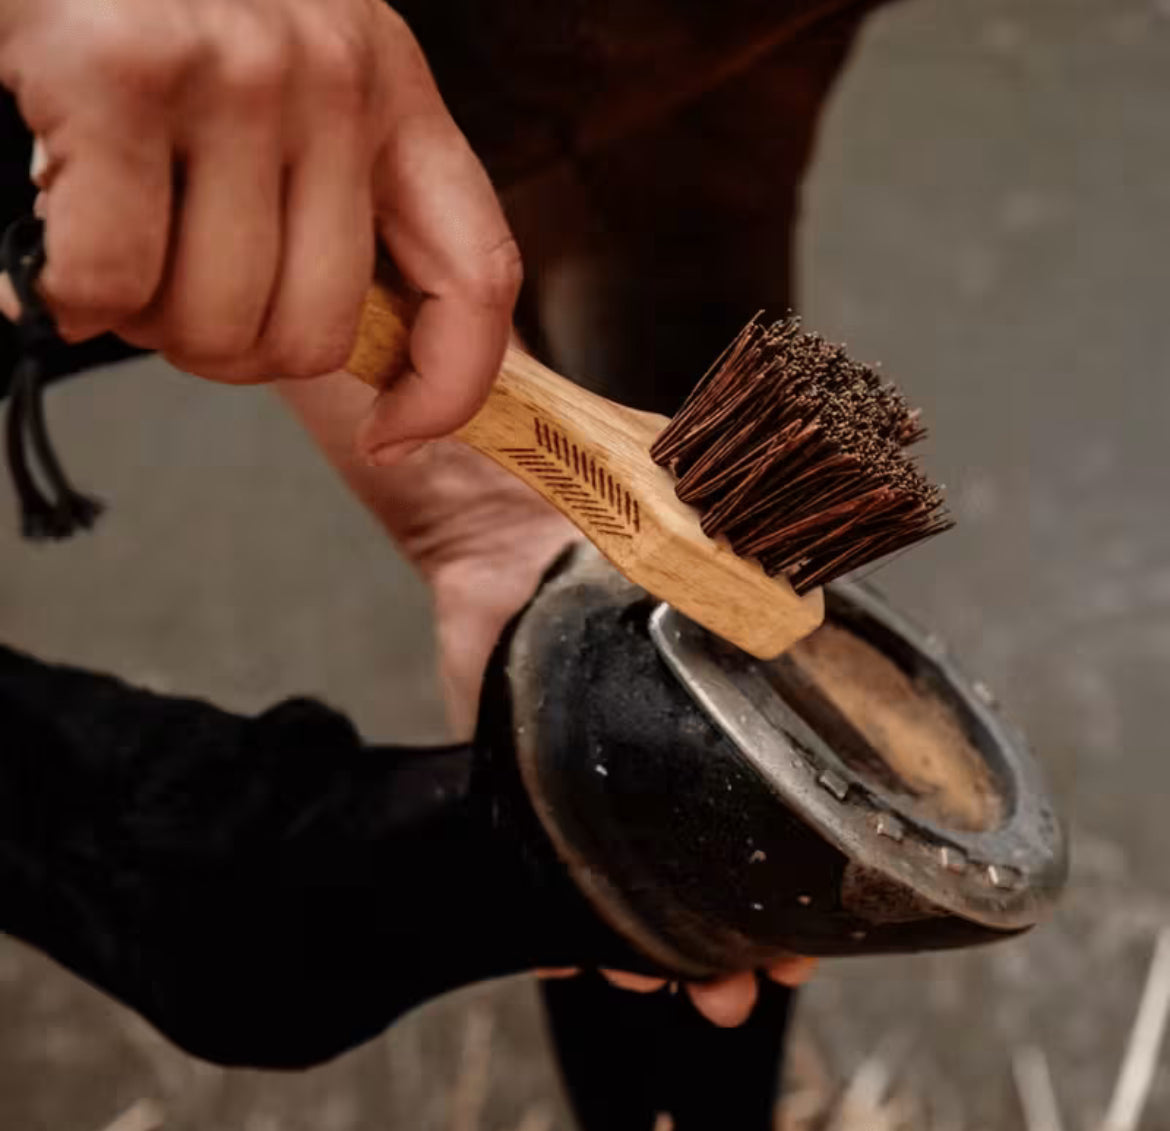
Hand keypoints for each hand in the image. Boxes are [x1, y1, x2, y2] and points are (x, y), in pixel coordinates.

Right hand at [0, 0, 519, 452]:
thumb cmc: (176, 5)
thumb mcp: (301, 85)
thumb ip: (337, 200)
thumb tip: (360, 367)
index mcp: (398, 96)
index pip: (477, 279)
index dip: (447, 387)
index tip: (397, 431)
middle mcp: (337, 81)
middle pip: (315, 335)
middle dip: (231, 353)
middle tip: (176, 302)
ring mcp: (236, 73)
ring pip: (216, 322)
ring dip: (150, 325)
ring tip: (117, 253)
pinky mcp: (121, 73)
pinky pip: (111, 278)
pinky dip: (73, 298)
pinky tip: (57, 260)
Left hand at [280, 372, 817, 1026]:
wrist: (503, 510)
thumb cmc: (614, 500)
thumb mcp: (707, 520)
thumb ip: (760, 549)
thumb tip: (818, 587)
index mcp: (718, 698)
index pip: (776, 804)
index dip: (803, 871)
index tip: (821, 927)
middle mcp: (660, 746)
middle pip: (711, 863)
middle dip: (742, 936)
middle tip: (762, 979)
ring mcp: (591, 767)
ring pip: (633, 883)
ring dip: (663, 949)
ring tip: (695, 994)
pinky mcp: (519, 772)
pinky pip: (539, 860)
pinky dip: (555, 920)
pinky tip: (579, 965)